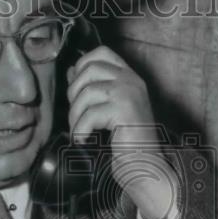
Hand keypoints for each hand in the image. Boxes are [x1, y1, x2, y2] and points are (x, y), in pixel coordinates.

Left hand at [66, 46, 177, 218]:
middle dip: (74, 93)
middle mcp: (131, 81)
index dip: (82, 66)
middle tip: (78, 116)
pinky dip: (81, 130)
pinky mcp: (126, 111)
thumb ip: (93, 88)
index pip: (101, 53)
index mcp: (129, 77)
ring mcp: (130, 94)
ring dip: (75, 116)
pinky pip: (90, 114)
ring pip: (87, 92)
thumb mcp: (108, 109)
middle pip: (89, 69)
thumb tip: (72, 71)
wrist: (145, 166)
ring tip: (80, 132)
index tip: (76, 90)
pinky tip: (84, 140)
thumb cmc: (126, 142)